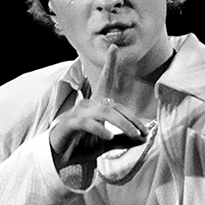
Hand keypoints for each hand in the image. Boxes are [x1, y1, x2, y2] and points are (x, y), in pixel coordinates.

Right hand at [49, 45, 147, 170]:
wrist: (60, 158)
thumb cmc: (81, 146)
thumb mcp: (106, 143)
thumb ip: (123, 139)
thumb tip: (143, 138)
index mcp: (96, 105)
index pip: (104, 81)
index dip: (110, 64)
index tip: (113, 47)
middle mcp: (87, 105)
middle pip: (114, 106)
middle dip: (131, 119)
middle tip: (144, 132)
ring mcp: (78, 113)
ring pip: (105, 113)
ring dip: (122, 124)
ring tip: (134, 135)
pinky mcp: (71, 124)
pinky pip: (88, 123)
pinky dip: (100, 129)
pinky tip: (108, 137)